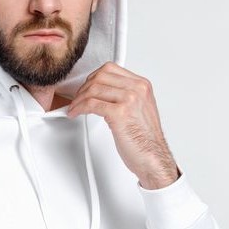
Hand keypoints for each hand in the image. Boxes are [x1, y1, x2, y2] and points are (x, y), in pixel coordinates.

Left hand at [66, 61, 181, 188]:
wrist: (153, 158)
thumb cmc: (146, 141)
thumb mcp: (139, 110)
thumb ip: (125, 97)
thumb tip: (104, 95)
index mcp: (142, 86)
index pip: (110, 69)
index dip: (93, 78)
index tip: (86, 89)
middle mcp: (137, 89)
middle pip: (100, 77)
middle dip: (83, 88)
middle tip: (77, 100)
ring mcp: (129, 99)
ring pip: (94, 89)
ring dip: (78, 99)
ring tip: (74, 108)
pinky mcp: (120, 113)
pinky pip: (91, 104)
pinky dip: (79, 108)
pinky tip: (76, 113)